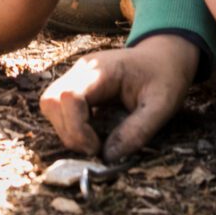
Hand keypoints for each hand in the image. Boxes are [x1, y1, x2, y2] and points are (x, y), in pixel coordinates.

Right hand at [41, 34, 199, 162]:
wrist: (164, 56)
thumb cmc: (165, 77)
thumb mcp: (163, 105)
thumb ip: (138, 131)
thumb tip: (108, 157)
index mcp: (102, 70)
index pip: (69, 96)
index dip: (76, 128)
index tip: (98, 148)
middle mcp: (82, 70)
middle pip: (51, 101)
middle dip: (68, 132)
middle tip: (95, 148)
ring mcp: (76, 77)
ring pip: (50, 105)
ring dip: (67, 131)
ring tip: (95, 142)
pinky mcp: (77, 87)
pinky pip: (59, 109)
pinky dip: (71, 127)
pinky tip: (94, 133)